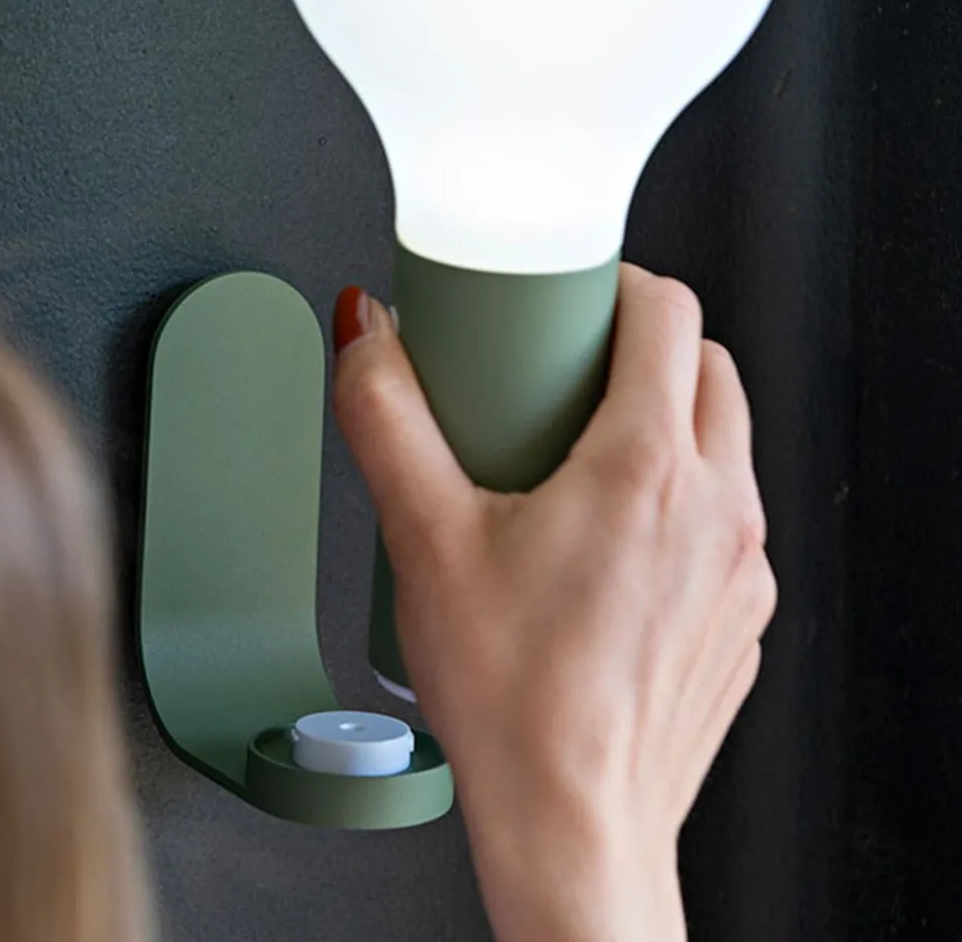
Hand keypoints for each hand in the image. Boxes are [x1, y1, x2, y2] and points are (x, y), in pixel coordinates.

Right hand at [332, 264, 776, 941]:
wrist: (573, 828)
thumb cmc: (512, 699)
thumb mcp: (424, 537)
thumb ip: (385, 417)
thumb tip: (368, 336)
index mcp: (649, 468)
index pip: (667, 313)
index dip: (618, 283)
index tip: (570, 298)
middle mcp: (718, 507)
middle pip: (705, 365)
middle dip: (639, 346)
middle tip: (564, 370)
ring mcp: (744, 565)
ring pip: (725, 439)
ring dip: (666, 417)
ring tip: (581, 451)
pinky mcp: (744, 613)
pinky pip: (727, 515)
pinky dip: (681, 493)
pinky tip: (610, 538)